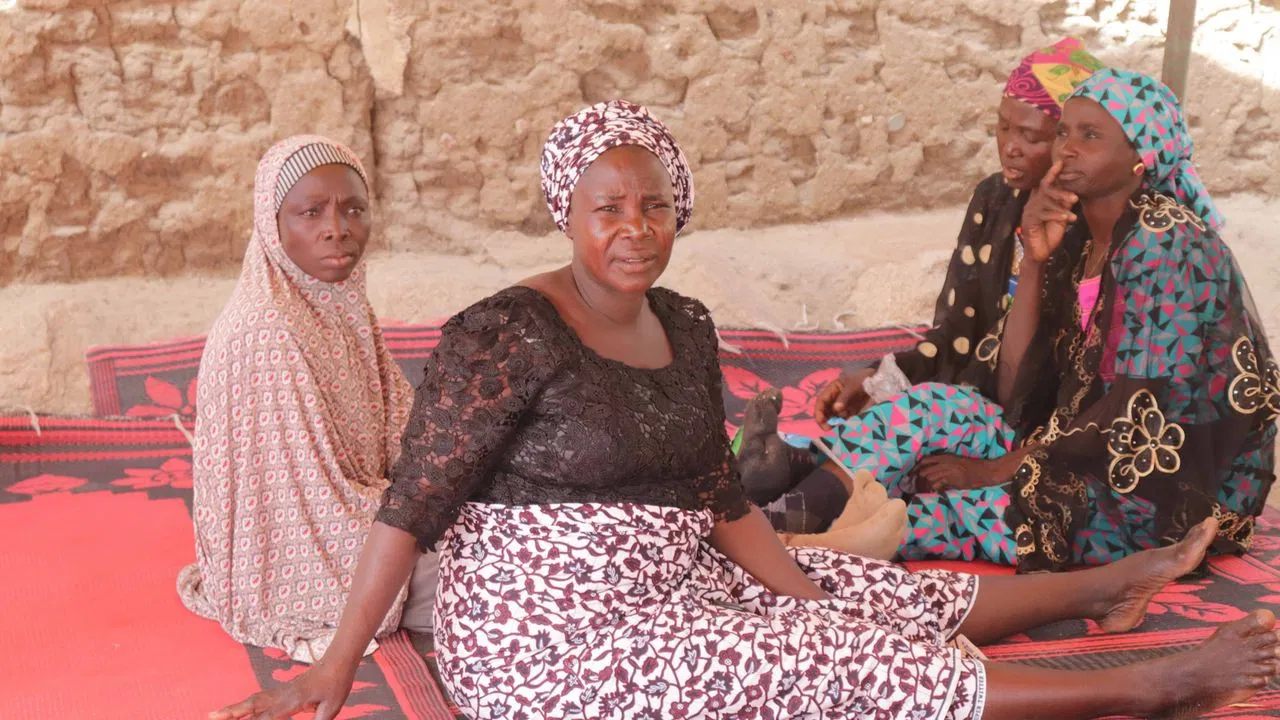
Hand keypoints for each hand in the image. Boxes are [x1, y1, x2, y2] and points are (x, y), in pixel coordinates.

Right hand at [210, 660, 355, 719]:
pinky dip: (244, 705)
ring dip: (232, 708)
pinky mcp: (281, 690)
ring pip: (252, 700)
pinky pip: (259, 698)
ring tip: (213, 714)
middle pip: (252, 706)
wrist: (337, 662)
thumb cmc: (336, 685)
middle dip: (231, 713)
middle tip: (210, 717)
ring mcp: (280, 692)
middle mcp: (281, 696)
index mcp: (292, 701)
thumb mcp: (331, 708)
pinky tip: (236, 710)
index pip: (267, 718)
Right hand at [813, 367, 875, 426]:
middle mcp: (835, 400)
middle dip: (825, 421)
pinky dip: (845, 426)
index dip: (819, 412)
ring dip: (835, 425)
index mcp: (832, 391)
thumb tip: (836, 409)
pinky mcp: (851, 414)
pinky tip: (848, 428)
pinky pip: (845, 421)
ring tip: (840, 429)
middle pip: (825, 412)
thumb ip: (844, 397)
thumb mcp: (852, 386)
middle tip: (829, 429)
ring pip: (834, 418)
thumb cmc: (862, 380)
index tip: (821, 421)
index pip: (821, 402)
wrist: (877, 383)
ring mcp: (843, 408)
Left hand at [914, 454, 1009, 491]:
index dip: (914, 469)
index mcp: (944, 457)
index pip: (923, 461)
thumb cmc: (972, 469)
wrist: (986, 471)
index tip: (910, 478)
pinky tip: (933, 493)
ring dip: (924, 487)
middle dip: (917, 481)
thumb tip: (930, 476)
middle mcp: (944, 462)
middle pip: (923, 471)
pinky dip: (932, 490)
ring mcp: (948, 469)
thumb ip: (943, 466)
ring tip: (925, 493)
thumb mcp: (955, 463)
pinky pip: (936, 484)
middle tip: (916, 489)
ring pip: (928, 478)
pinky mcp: (953, 478)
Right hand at [1020, 160, 1078, 264]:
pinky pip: (1043, 215)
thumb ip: (1063, 204)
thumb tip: (1073, 192)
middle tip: (1075, 198)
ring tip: (1073, 212)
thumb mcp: (1061, 216)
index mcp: (1040, 200)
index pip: (1045, 183)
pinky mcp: (1029, 222)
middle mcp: (1032, 204)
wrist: (1040, 254)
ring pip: (1045, 202)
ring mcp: (1029, 213)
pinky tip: (1068, 219)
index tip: (1061, 163)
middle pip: (1045, 190)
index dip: (1052, 173)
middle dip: (1060, 192)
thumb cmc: (1050, 234)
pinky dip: (1057, 216)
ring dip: (1061, 206)